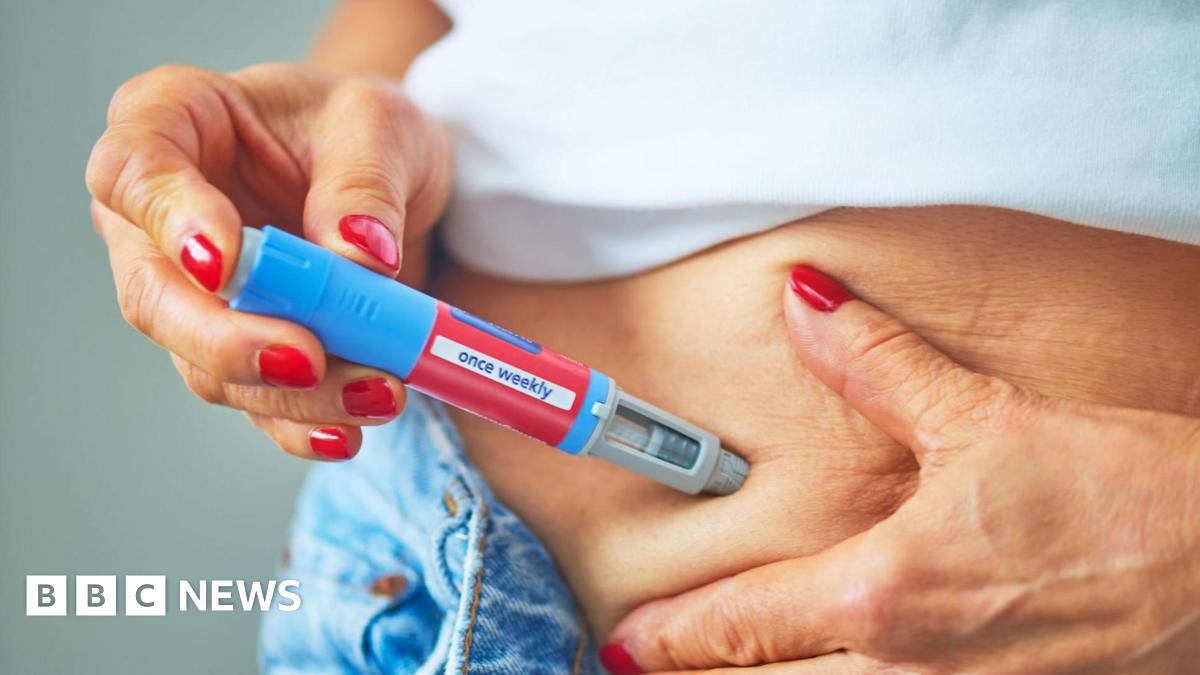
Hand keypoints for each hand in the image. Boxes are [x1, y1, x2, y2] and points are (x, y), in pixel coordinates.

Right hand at [86, 62, 452, 459]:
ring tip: (377, 392)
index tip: (225, 263)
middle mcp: (160, 220)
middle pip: (155, 295)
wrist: (390, 172)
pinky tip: (348, 432)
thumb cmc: (361, 129)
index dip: (169, 221)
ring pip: (208, 364)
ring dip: (291, 393)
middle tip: (303, 359)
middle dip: (228, 341)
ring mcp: (194, 295)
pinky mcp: (241, 349)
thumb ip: (364, 183)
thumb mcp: (381, 125)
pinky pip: (256, 401)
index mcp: (172, 123)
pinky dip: (303, 423)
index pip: (132, 171)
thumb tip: (358, 257)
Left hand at [603, 265, 1199, 673]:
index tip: (622, 643)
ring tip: (735, 670)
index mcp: (883, 595)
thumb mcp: (981, 416)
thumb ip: (876, 362)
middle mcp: (905, 670)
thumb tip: (807, 303)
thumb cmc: (1118, 494)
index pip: (740, 625)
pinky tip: (842, 674)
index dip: (670, 637)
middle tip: (656, 662)